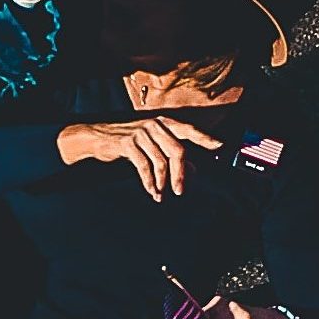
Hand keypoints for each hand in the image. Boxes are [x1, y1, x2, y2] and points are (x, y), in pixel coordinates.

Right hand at [57, 116, 225, 201]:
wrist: (97, 137)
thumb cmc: (129, 142)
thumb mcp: (153, 146)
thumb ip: (172, 155)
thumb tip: (193, 170)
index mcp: (165, 123)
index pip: (190, 130)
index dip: (205, 138)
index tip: (220, 147)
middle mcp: (155, 125)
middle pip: (178, 151)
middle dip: (181, 174)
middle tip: (180, 191)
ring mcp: (141, 132)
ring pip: (161, 161)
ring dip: (163, 182)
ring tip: (161, 195)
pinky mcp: (128, 143)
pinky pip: (144, 166)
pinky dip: (149, 182)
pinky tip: (151, 191)